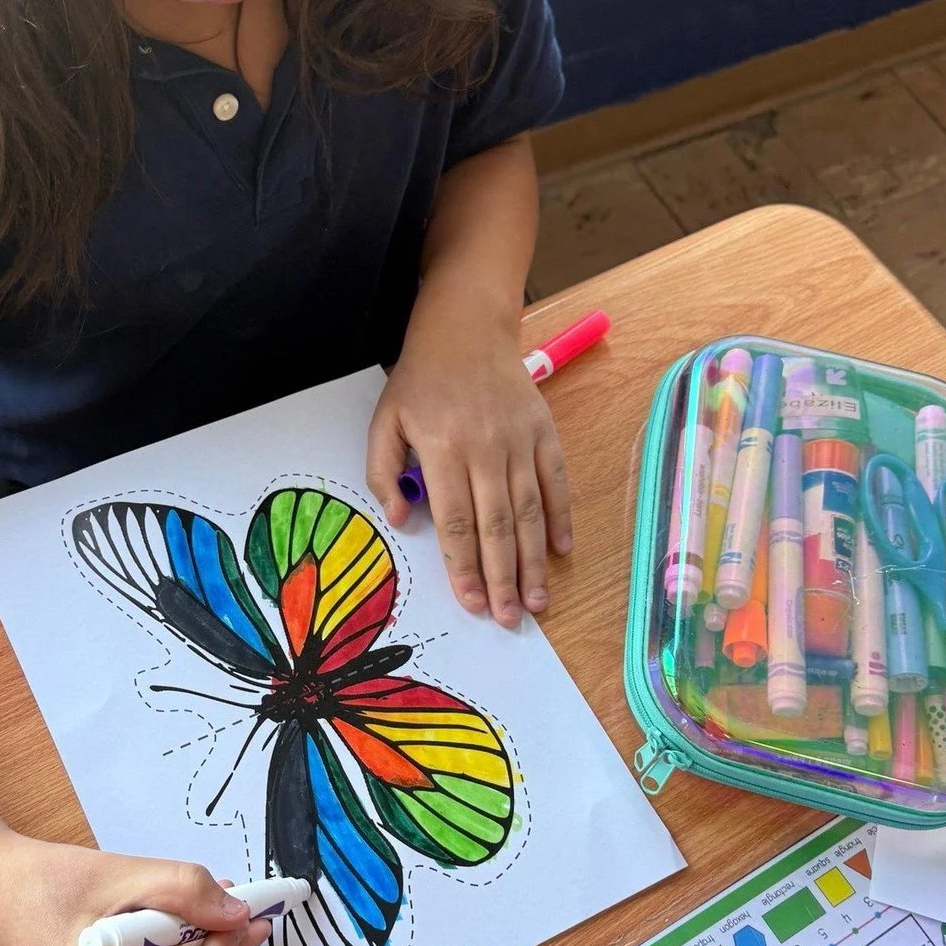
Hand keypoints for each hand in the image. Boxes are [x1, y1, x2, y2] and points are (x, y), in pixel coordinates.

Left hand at [367, 301, 572, 627]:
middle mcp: (486, 447)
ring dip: (534, 560)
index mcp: (442, 449)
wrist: (466, 327)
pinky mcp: (544, 431)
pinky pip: (556, 480)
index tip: (473, 603)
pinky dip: (561, 516)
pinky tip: (561, 550)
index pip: (456, 522)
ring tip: (539, 600)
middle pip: (496, 526)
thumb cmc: (420, 379)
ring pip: (529, 511)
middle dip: (504, 578)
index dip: (465, 567)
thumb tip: (403, 521)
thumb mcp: (385, 421)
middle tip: (512, 618)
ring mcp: (519, 440)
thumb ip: (383, 473)